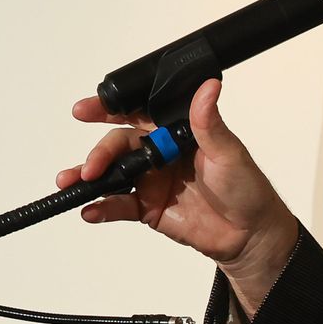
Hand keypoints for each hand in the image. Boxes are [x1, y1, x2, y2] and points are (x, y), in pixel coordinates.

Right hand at [59, 80, 299, 314]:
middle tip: (90, 167)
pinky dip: (102, 208)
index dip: (110, 109)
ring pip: (112, 175)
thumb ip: (208, 122)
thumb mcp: (228, 152)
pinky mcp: (148, 208)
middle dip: (98, 153)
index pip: (138, 112)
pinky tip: (91, 211)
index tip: (87, 109)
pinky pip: (118, 205)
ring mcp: (151, 181)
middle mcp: (159, 152)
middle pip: (119, 146)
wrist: (249, 235)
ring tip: (73, 184)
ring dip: (89, 179)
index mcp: (176, 131)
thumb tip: (208, 87)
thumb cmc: (246, 188)